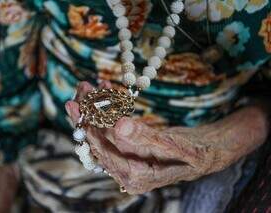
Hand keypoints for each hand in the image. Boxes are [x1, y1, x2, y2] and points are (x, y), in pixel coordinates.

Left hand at [65, 81, 268, 194]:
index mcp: (134, 176)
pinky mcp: (129, 149)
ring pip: (102, 134)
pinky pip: (112, 130)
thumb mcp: (175, 145)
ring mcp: (126, 160)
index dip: (88, 126)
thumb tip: (119, 126)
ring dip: (95, 110)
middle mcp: (125, 171)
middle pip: (97, 141)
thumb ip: (147, 137)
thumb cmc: (195, 152)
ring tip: (89, 87)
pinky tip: (106, 93)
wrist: (207, 151)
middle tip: (82, 88)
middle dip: (88, 113)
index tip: (76, 103)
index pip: (102, 150)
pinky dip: (108, 111)